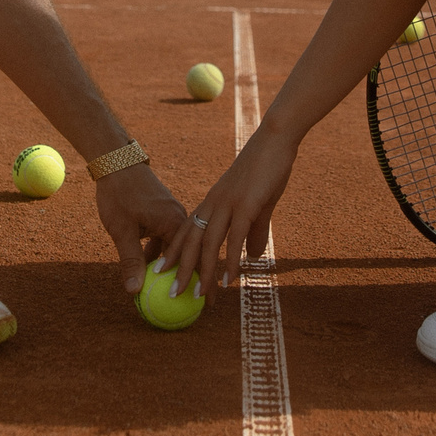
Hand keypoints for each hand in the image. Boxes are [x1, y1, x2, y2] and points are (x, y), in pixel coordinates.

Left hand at [95, 163, 189, 293]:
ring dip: (176, 269)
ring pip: (178, 249)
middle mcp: (179, 219)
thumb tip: (135, 291)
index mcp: (174, 222)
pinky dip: (163, 256)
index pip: (193, 260)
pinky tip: (153, 270)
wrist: (116, 161)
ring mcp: (171, 215)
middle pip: (191, 256)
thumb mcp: (122, 230)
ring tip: (176, 292)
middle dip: (195, 280)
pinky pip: (167, 240)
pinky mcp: (162, 214)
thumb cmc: (119, 193)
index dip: (201, 283)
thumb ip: (130, 260)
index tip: (205, 304)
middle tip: (199, 304)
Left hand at [155, 127, 301, 302]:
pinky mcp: (245, 204)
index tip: (163, 274)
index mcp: (211, 201)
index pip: (186, 232)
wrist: (273, 139)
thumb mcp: (257, 204)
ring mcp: (227, 204)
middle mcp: (213, 204)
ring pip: (209, 244)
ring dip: (203, 272)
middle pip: (191, 241)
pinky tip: (228, 280)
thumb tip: (252, 256)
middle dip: (180, 270)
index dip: (174, 253)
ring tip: (198, 296)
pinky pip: (234, 238)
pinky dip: (229, 261)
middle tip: (172, 296)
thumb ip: (254, 231)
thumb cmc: (265, 169)